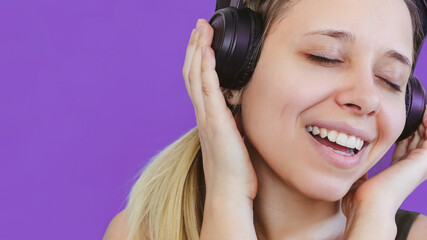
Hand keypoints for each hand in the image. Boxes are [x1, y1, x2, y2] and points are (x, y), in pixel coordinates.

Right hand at [182, 18, 257, 201]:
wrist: (229, 192)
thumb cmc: (233, 171)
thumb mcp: (233, 139)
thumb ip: (231, 121)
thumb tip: (238, 109)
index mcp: (207, 117)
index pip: (197, 80)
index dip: (197, 59)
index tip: (201, 40)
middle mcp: (203, 114)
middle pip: (192, 73)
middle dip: (195, 47)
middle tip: (198, 26)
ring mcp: (207, 117)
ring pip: (196, 77)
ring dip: (198, 51)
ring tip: (201, 30)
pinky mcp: (216, 122)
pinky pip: (209, 90)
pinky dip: (207, 69)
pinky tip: (209, 52)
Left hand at [342, 108, 426, 238]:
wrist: (369, 205)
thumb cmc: (360, 200)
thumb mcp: (359, 181)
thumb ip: (360, 171)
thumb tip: (353, 165)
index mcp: (397, 172)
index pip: (404, 149)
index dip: (402, 135)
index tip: (394, 122)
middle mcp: (411, 168)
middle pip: (417, 141)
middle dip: (413, 125)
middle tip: (408, 109)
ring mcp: (419, 165)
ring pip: (426, 136)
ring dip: (423, 121)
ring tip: (420, 107)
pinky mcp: (423, 160)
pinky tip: (424, 110)